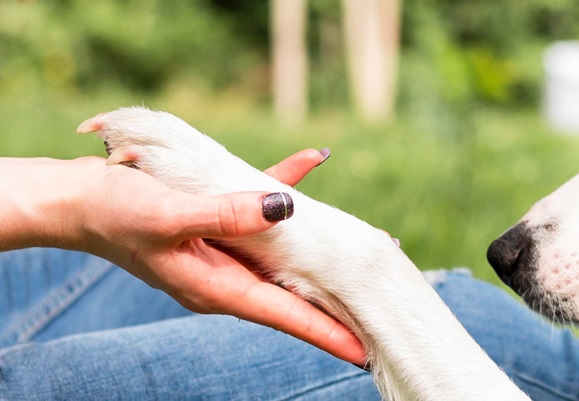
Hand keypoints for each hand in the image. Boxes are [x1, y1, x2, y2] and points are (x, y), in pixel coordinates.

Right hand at [2, 149, 366, 364]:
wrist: (72, 199)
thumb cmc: (112, 213)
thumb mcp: (169, 215)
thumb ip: (227, 213)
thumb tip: (287, 208)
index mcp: (216, 287)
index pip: (284, 316)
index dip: (326, 331)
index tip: (363, 349)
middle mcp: (225, 275)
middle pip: (291, 292)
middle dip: (333, 299)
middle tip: (379, 303)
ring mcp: (221, 251)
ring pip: (283, 252)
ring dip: (320, 246)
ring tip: (364, 244)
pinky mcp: (215, 222)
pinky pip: (258, 206)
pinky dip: (283, 186)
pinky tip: (311, 161)